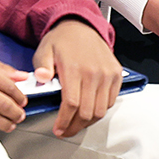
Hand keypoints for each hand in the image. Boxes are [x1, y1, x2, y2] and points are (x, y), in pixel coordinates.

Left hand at [32, 18, 123, 138]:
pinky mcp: (116, 75)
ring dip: (88, 122)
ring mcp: (108, 75)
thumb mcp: (44, 50)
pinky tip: (88, 111)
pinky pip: (110, 101)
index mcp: (74, 68)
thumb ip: (42, 66)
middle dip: (74, 127)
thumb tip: (42, 78)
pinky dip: (100, 111)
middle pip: (87, 112)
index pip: (71, 104)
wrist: (82, 26)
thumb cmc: (62, 40)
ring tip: (76, 124)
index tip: (58, 130)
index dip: (64, 122)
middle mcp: (94, 73)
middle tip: (65, 132)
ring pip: (101, 110)